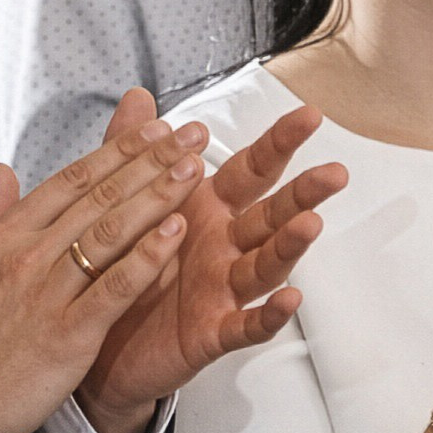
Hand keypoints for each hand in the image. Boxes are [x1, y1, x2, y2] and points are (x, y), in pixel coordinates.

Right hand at [0, 99, 212, 432]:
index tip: (154, 129)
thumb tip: (3, 173)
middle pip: (99, 196)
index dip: (118, 151)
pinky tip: (175, 232)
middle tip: (190, 136)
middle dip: (150, 161)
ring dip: (156, 196)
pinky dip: (146, 257)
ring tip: (192, 170)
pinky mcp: (66, 334)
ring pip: (110, 232)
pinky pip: (114, 288)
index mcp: (4, 236)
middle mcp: (26, 255)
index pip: (71, 179)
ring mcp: (46, 293)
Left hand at [81, 97, 347, 432]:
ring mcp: (223, 290)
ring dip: (289, 246)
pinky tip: (289, 300)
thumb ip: (135, 152)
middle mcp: (224, 247)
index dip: (279, 144)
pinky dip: (269, 315)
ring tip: (311, 224)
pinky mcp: (212, 333)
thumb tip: (137, 95)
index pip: (252, 170)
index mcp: (209, 210)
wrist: (98, 337)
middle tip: (334, 173)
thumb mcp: (126, 203)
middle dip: (303, 193)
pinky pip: (246, 325)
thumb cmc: (123, 265)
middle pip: (272, 215)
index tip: (309, 115)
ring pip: (264, 266)